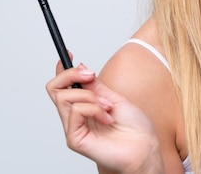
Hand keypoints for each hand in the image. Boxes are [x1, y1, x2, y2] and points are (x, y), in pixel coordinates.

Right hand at [46, 60, 163, 173]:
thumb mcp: (115, 98)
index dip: (63, 69)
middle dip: (71, 74)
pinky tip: (108, 118)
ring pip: (64, 97)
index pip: (63, 87)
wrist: (145, 147)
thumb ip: (96, 86)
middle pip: (54, 89)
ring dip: (91, 96)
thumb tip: (81, 67)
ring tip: (108, 106)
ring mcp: (73, 128)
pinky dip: (94, 108)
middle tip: (91, 74)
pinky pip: (75, 112)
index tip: (69, 53)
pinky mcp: (75, 139)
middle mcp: (75, 117)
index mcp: (85, 107)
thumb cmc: (135, 128)